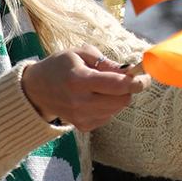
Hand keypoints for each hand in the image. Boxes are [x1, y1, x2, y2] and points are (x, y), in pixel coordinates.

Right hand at [20, 46, 150, 130]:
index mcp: (79, 80)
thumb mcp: (81, 54)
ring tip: (101, 86)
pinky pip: (108, 116)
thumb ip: (107, 62)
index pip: (118, 86)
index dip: (137, 82)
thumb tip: (130, 71)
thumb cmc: (60, 66)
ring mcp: (81, 117)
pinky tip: (94, 98)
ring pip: (118, 109)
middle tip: (125, 78)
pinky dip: (108, 106)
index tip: (145, 76)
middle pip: (122, 100)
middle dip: (129, 88)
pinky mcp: (83, 126)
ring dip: (118, 97)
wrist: (36, 90)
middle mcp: (80, 102)